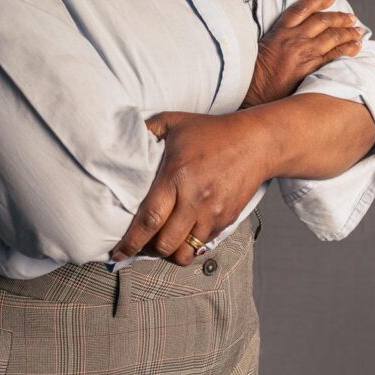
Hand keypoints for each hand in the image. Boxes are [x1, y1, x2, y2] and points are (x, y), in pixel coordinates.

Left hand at [110, 110, 270, 266]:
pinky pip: (203, 244)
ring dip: (171, 250)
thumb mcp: (175, 122)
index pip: (149, 219)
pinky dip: (190, 243)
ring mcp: (212, 213)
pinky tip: (184, 230)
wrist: (255, 142)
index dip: (131, 241)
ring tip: (164, 239)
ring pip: (185, 251)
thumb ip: (148, 129)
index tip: (118, 253)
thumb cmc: (213, 131)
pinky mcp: (226, 220)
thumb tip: (126, 138)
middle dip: (149, 249)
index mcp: (176, 177)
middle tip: (141, 243)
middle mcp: (194, 200)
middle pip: (165, 243)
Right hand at [241, 0, 363, 107]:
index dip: (318, 0)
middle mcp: (294, 39)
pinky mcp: (310, 69)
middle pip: (323, 21)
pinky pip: (334, 56)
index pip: (302, 9)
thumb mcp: (263, 46)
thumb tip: (298, 34)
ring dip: (348, 32)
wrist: (252, 91)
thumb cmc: (255, 72)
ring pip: (333, 37)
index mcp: (280, 31)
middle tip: (351, 17)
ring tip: (358, 31)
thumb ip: (279, 37)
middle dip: (340, 17)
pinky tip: (356, 47)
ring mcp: (304, 54)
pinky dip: (348, 50)